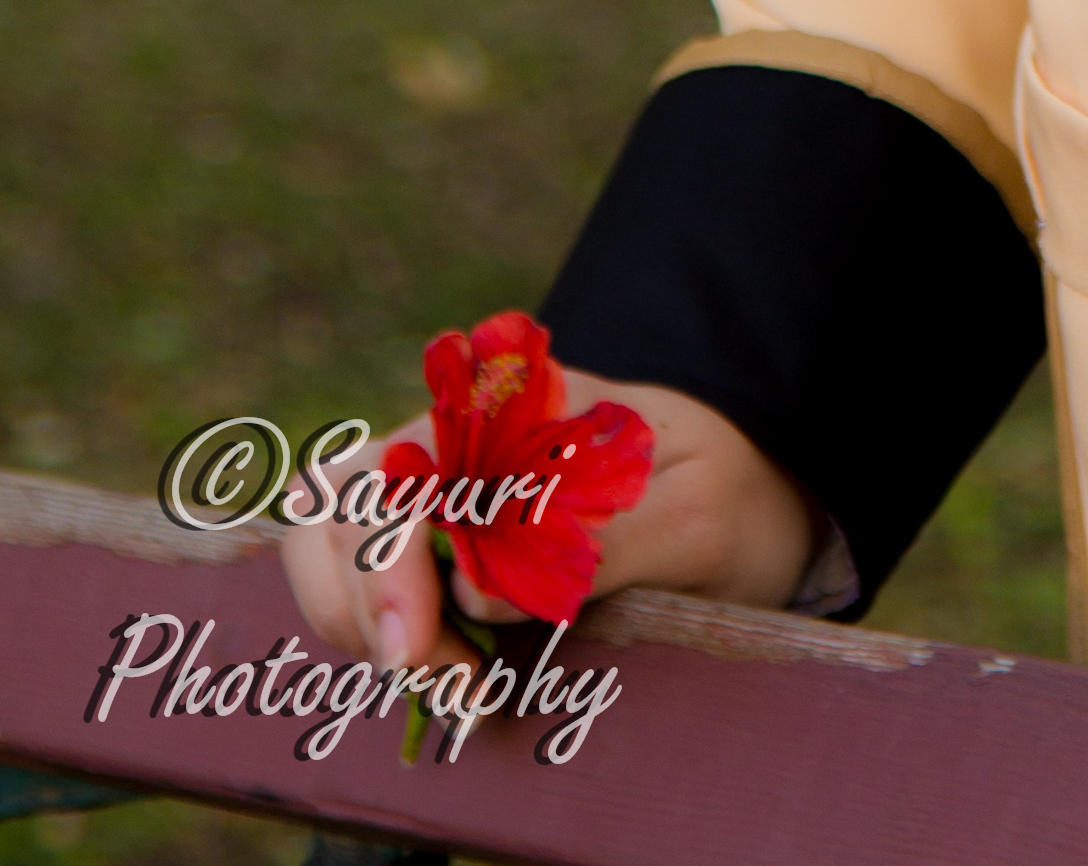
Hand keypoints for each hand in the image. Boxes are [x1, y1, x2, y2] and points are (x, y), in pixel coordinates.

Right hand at [280, 377, 821, 675]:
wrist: (757, 499)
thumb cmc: (731, 497)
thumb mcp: (699, 517)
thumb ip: (604, 543)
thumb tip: (476, 591)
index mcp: (521, 405)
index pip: (398, 465)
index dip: (384, 561)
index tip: (417, 649)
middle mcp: (464, 434)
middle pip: (338, 499)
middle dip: (364, 603)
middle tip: (448, 680)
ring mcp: (444, 484)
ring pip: (330, 539)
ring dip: (363, 623)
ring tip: (455, 682)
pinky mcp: (442, 538)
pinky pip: (362, 577)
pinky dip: (379, 633)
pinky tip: (451, 672)